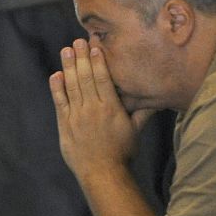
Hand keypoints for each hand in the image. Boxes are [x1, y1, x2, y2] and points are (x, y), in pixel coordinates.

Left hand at [49, 40, 148, 181]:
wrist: (102, 173)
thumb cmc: (122, 152)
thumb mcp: (136, 130)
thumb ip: (143, 111)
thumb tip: (158, 98)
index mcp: (111, 108)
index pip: (103, 78)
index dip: (98, 60)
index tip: (95, 46)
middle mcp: (93, 109)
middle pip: (86, 77)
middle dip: (82, 57)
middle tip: (78, 41)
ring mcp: (77, 117)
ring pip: (72, 86)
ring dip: (69, 67)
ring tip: (67, 51)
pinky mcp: (66, 125)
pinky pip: (60, 102)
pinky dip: (57, 88)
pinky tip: (57, 75)